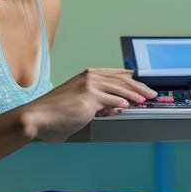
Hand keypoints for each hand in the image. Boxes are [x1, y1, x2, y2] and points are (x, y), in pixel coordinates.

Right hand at [23, 68, 157, 142]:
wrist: (38, 117)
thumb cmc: (57, 113)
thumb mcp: (81, 102)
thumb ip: (99, 102)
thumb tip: (117, 106)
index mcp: (87, 75)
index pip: (116, 74)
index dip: (132, 79)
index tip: (143, 83)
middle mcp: (89, 77)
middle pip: (122, 79)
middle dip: (139, 87)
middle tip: (151, 94)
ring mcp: (89, 85)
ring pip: (119, 88)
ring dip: (135, 94)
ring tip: (145, 100)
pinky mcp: (89, 96)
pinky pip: (111, 99)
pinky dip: (122, 102)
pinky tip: (129, 105)